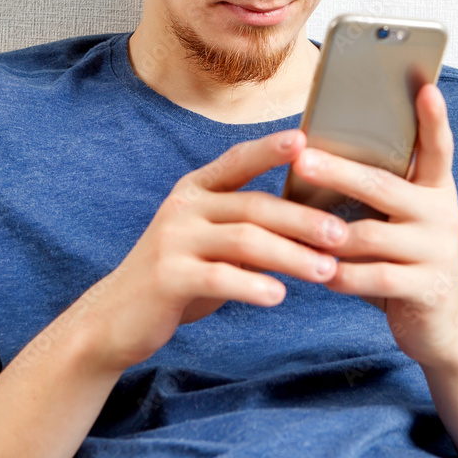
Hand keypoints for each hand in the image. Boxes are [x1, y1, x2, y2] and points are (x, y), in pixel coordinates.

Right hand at [77, 128, 349, 375]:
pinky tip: (278, 295)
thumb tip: (315, 224)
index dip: (270, 148)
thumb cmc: (179, 274)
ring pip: (244, 241)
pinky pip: (219, 277)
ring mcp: (173, 240)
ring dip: (290, 256)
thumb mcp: (210, 240)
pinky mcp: (167, 277)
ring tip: (326, 271)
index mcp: (196, 190)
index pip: (238, 160)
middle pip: (254, 206)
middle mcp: (184, 207)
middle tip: (341, 235)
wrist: (116, 317)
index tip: (305, 140)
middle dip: (302, 220)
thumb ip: (247, 225)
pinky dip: (252, 285)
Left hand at [289, 83, 457, 368]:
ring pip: (370, 235)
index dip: (433, 119)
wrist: (440, 323)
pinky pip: (375, 277)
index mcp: (435, 189)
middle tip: (303, 158)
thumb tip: (315, 156)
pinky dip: (342, 275)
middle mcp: (442, 214)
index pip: (437, 148)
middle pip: (383, 186)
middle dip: (339, 172)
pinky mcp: (428, 288)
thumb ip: (377, 192)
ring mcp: (439, 251)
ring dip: (327, 235)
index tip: (425, 87)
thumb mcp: (399, 220)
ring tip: (292, 230)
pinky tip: (320, 274)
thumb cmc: (403, 258)